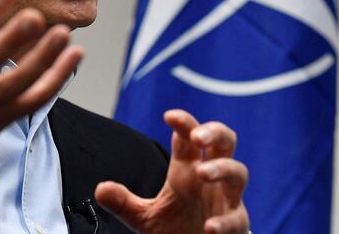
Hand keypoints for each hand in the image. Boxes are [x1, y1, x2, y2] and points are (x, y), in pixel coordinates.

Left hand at [95, 109, 249, 233]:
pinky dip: (225, 222)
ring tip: (204, 172)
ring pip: (238, 172)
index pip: (189, 138)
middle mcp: (210, 179)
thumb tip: (100, 189)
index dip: (184, 123)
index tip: (169, 116)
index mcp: (188, 170)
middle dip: (214, 132)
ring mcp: (226, 199)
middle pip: (224, 141)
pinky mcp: (236, 224)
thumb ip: (125, 203)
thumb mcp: (146, 217)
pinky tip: (210, 226)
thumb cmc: (178, 228)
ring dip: (223, 168)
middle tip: (198, 136)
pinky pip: (237, 218)